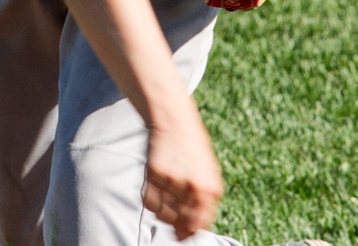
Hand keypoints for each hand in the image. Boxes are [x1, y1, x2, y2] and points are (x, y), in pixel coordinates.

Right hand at [142, 119, 224, 238]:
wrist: (175, 123)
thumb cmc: (193, 151)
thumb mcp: (209, 176)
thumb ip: (204, 203)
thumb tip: (191, 232)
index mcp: (209, 189)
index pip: (198, 224)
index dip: (189, 232)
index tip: (183, 235)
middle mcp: (190, 186)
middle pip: (179, 221)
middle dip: (175, 224)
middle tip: (172, 216)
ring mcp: (170, 179)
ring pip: (162, 214)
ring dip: (162, 213)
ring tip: (165, 200)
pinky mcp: (152, 173)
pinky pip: (148, 202)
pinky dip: (150, 204)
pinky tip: (155, 193)